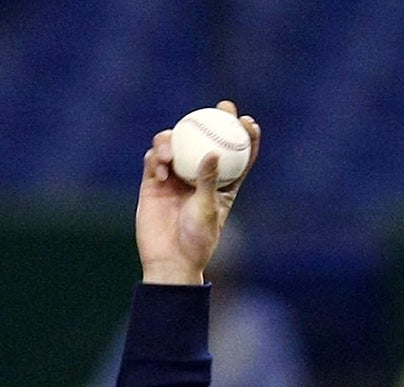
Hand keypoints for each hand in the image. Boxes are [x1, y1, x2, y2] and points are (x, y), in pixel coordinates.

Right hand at [136, 100, 259, 285]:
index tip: (249, 123)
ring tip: (172, 148)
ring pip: (176, 145)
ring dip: (175, 138)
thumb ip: (207, 181)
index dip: (245, 137)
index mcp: (221, 187)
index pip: (237, 157)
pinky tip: (159, 169)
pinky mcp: (153, 182)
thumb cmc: (196, 241)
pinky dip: (156, 159)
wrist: (170, 261)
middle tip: (222, 107)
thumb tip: (212, 152)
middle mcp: (198, 178)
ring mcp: (175, 178)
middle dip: (215, 119)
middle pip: (207, 141)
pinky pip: (154, 160)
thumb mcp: (207, 210)